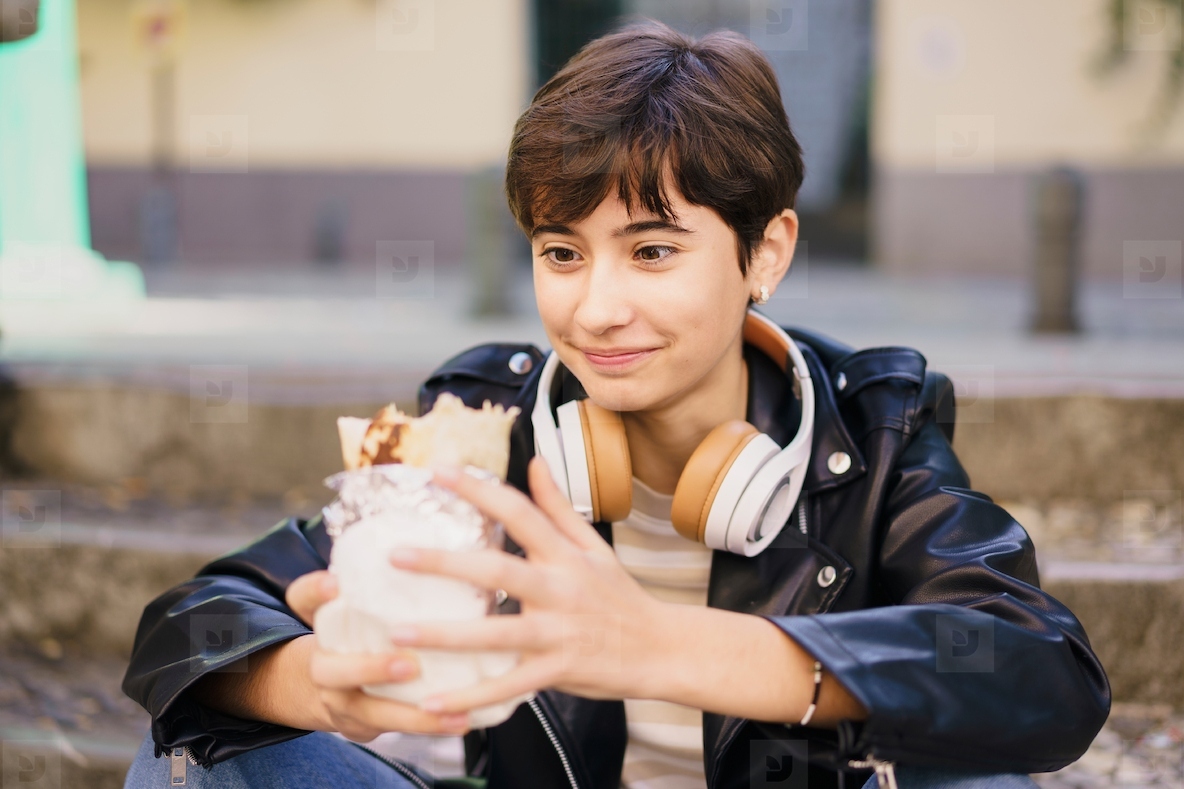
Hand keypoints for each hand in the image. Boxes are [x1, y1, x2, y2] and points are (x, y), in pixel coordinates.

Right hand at [285, 570, 472, 739]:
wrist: (325, 686)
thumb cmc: (357, 630)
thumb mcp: (360, 600)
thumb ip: (386, 577)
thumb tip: (451, 544)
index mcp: (321, 622)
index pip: (303, 599)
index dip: (316, 591)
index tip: (336, 583)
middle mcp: (323, 663)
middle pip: (330, 669)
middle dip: (369, 668)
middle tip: (408, 665)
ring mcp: (340, 700)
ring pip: (369, 713)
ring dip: (413, 715)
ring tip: (454, 712)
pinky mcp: (361, 725)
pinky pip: (392, 731)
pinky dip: (427, 726)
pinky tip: (462, 721)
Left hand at [383, 456, 675, 715]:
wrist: (663, 648)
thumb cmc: (621, 597)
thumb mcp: (593, 547)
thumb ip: (558, 507)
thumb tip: (535, 462)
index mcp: (564, 555)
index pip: (517, 513)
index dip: (478, 490)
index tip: (437, 472)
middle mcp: (560, 589)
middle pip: (498, 571)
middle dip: (445, 564)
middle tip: (397, 556)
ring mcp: (558, 632)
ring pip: (496, 634)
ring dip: (445, 635)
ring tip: (398, 634)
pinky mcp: (558, 671)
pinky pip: (509, 686)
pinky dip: (472, 696)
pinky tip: (434, 701)